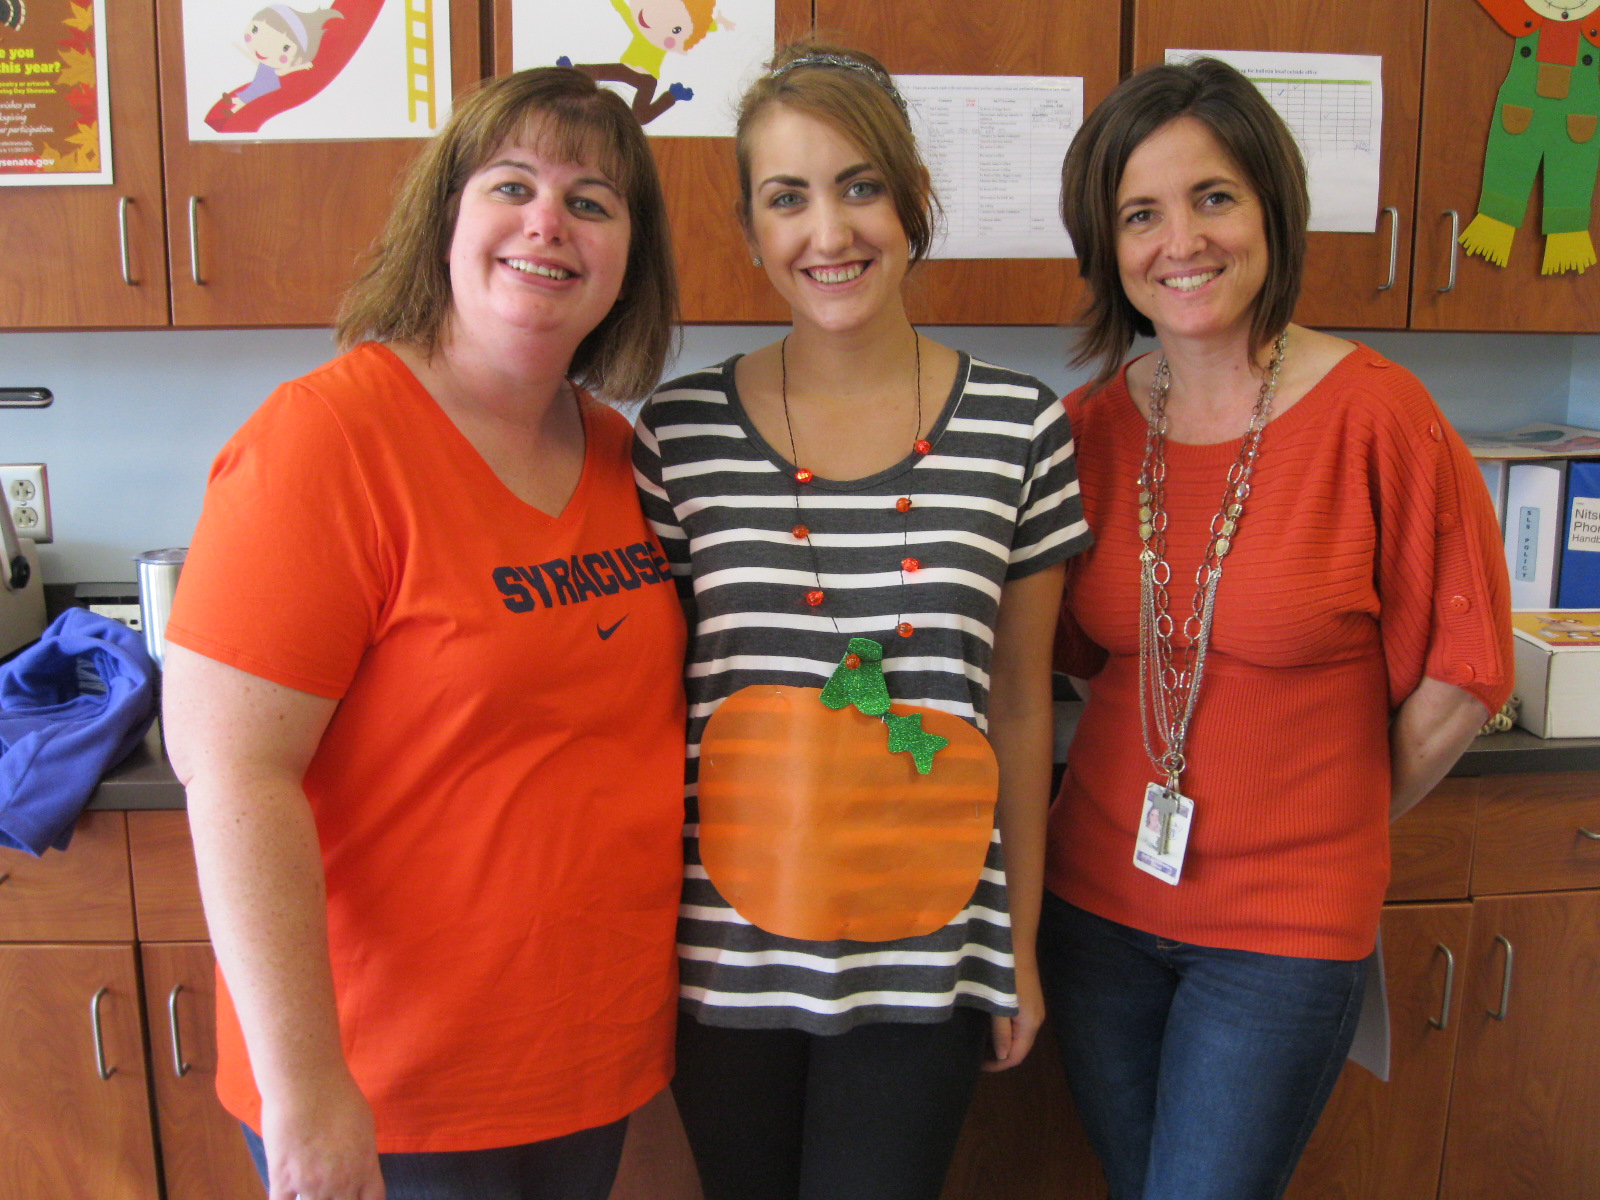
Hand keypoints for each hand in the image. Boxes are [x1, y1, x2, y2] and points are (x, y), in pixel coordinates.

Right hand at [261, 1069, 384, 1199]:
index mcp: (365, 1167)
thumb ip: (361, 1153)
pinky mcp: (282, 1179)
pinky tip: (285, 1195)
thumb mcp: (364, 1125)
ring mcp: (311, 1185)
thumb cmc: (338, 1095)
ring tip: (308, 1188)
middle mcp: (341, 1182)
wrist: (306, 1083)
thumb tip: (357, 1165)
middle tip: (329, 1190)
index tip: (355, 1196)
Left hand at [984, 962, 1044, 1071]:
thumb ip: (1001, 1033)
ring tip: (980, 1042)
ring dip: (1002, 1042)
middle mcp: (1037, 1020)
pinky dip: (1006, 1031)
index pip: (1016, 1056)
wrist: (1017, 944)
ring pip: (1019, 1036)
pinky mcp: (1031, 1000)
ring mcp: (1035, 1009)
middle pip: (1019, 1048)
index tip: (977, 1065)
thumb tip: (1001, 1057)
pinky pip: (1019, 1024)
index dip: (997, 1065)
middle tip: (976, 1054)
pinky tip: (990, 1026)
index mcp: (1030, 1024)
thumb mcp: (999, 1006)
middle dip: (998, 1055)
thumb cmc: (1006, 975)